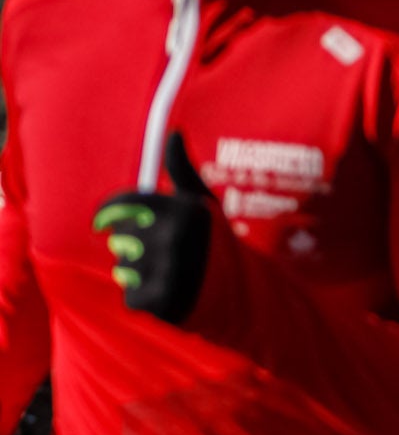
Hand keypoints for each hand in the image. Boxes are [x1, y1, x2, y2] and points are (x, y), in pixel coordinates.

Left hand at [91, 134, 215, 323]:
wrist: (249, 296)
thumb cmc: (219, 245)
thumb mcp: (205, 204)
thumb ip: (183, 169)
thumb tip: (175, 132)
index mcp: (182, 209)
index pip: (119, 205)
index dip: (113, 214)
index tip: (115, 222)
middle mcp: (175, 236)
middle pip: (119, 238)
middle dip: (136, 247)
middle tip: (167, 255)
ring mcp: (169, 270)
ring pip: (124, 268)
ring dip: (140, 275)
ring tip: (171, 275)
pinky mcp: (162, 301)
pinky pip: (132, 297)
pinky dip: (146, 299)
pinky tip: (170, 295)